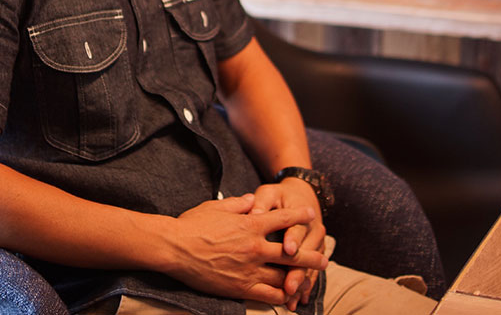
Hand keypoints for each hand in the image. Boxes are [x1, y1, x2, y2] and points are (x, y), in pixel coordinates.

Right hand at [167, 194, 324, 304]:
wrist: (176, 248)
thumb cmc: (194, 224)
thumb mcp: (218, 206)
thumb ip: (239, 203)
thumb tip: (252, 200)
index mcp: (250, 224)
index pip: (283, 218)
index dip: (299, 215)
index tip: (311, 214)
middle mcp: (255, 247)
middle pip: (292, 251)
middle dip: (311, 255)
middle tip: (325, 258)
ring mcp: (249, 269)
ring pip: (283, 276)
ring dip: (299, 278)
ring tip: (311, 282)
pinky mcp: (240, 287)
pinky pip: (267, 294)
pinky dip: (280, 296)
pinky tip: (288, 299)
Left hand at [252, 179, 326, 310]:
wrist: (303, 195)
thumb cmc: (281, 196)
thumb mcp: (270, 193)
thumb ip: (262, 202)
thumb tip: (254, 212)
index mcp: (301, 214)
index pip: (297, 228)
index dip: (293, 239)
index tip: (288, 249)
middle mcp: (312, 230)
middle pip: (306, 252)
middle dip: (298, 270)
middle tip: (289, 285)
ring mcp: (316, 244)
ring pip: (310, 266)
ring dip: (301, 282)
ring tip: (291, 296)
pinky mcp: (315, 254)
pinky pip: (312, 272)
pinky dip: (305, 285)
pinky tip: (298, 298)